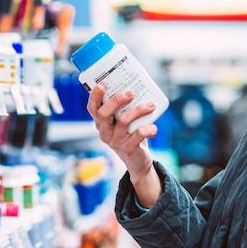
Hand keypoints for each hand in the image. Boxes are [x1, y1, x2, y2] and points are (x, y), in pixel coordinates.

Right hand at [86, 85, 161, 206]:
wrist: (137, 161)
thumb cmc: (131, 135)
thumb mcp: (123, 123)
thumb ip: (124, 109)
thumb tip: (135, 88)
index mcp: (101, 124)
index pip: (92, 109)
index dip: (94, 97)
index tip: (101, 86)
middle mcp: (105, 132)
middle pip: (104, 113)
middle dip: (117, 100)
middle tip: (131, 93)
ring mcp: (115, 141)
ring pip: (124, 121)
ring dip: (139, 110)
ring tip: (150, 105)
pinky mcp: (128, 148)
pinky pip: (139, 134)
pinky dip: (149, 128)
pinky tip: (154, 127)